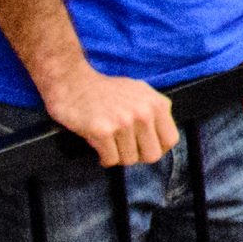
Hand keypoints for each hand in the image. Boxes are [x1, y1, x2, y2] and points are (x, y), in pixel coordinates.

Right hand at [38, 64, 177, 166]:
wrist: (72, 81)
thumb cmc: (105, 90)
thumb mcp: (140, 92)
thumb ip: (155, 112)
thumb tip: (164, 140)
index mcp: (156, 104)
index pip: (170, 140)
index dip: (157, 148)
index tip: (143, 147)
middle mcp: (143, 113)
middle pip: (152, 155)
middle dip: (137, 156)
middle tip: (123, 148)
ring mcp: (123, 122)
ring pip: (130, 160)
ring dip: (117, 155)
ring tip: (109, 142)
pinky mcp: (102, 131)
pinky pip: (111, 160)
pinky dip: (104, 157)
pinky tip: (98, 144)